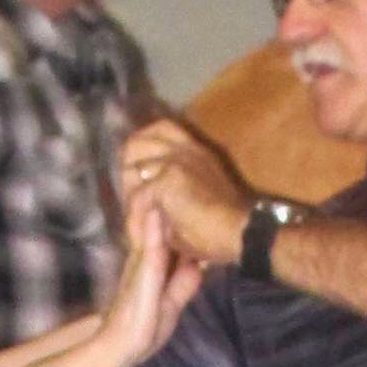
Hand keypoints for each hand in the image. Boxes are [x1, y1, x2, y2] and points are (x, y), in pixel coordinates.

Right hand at [97, 187, 197, 366]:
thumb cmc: (143, 328)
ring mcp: (141, 264)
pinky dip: (152, 228)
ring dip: (153, 203)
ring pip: (150, 228)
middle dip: (160, 198)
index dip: (172, 211)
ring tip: (157, 174)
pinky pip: (149, 247)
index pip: (166, 232)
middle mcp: (144, 258)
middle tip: (168, 167)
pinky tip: (154, 208)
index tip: (183, 186)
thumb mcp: (172, 302)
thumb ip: (183, 282)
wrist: (119, 349)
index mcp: (153, 264)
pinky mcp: (140, 274)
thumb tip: (198, 265)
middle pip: (155, 223)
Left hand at [120, 118, 252, 266]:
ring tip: (135, 221)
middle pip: (135, 144)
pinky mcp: (167, 180)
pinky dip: (135, 219)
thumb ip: (172, 190)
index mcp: (193, 149)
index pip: (158, 130)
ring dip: (129, 197)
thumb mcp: (196, 198)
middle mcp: (183, 148)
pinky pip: (137, 198)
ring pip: (131, 171)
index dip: (140, 149)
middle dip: (126, 172)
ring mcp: (174, 160)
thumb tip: (148, 202)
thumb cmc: (222, 226)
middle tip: (130, 201)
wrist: (239, 233)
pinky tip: (140, 236)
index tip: (135, 175)